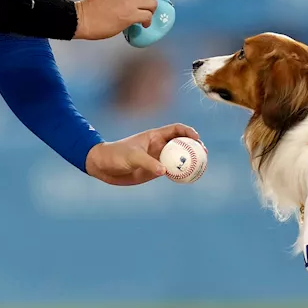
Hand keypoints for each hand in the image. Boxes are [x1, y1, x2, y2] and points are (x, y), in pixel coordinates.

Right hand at [74, 0, 171, 39]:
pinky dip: (147, 22)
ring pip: (153, 3)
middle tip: (145, 8)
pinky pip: (148, 16)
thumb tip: (133, 1)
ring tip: (144, 18)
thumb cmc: (92, 7)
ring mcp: (130, 2)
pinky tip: (142, 25)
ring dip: (151, 11)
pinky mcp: (131, 15)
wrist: (83, 18)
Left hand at [85, 122, 200, 185]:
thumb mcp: (132, 157)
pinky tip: (189, 178)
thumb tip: (165, 171)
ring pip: (179, 158)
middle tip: (204, 154)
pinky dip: (182, 173)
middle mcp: (159, 146)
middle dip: (195, 147)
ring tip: (202, 167)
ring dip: (190, 161)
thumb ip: (148, 163)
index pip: (176, 129)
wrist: (103, 166)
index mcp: (155, 135)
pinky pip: (172, 171)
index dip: (188, 131)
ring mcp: (158, 158)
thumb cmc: (116, 155)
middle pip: (182, 143)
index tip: (197, 138)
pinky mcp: (155, 171)